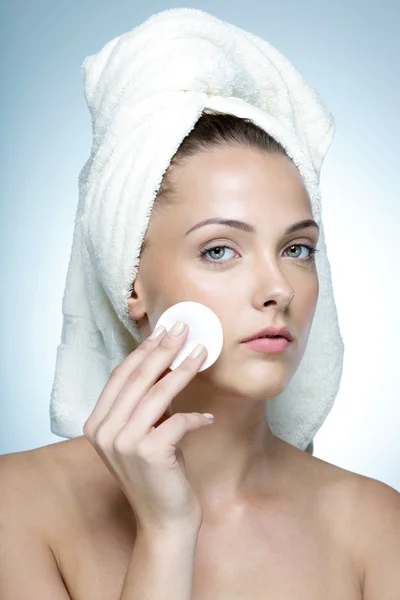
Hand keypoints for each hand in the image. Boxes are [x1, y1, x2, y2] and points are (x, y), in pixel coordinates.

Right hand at [83, 322, 211, 533]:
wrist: (164, 520)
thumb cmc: (158, 473)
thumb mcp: (144, 432)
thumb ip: (146, 403)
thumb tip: (167, 361)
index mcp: (96, 423)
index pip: (120, 377)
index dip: (142, 351)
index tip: (162, 332)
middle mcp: (104, 431)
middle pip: (137, 379)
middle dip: (163, 350)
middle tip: (183, 330)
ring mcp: (123, 442)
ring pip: (158, 394)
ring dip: (182, 370)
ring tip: (201, 353)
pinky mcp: (148, 453)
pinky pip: (177, 421)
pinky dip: (195, 417)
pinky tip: (207, 417)